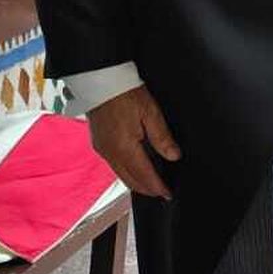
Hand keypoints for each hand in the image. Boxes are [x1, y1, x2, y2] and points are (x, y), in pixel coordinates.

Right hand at [88, 85, 179, 199]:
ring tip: (152, 183)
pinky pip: (114, 165)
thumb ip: (162, 137)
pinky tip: (136, 168)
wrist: (100, 79)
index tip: (168, 193)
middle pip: (130, 180)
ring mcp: (102, 149)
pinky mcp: (98, 143)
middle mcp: (110, 153)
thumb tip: (173, 156)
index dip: (157, 187)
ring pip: (121, 174)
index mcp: (124, 147)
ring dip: (136, 181)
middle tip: (162, 192)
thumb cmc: (124, 92)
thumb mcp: (150, 112)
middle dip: (147, 189)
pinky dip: (127, 171)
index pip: (144, 175)